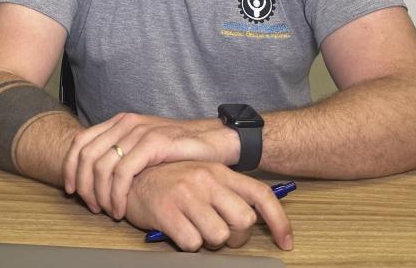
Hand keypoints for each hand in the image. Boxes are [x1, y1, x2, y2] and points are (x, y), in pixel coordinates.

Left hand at [62, 112, 235, 218]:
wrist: (213, 139)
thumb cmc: (180, 148)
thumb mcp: (145, 145)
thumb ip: (123, 152)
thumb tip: (97, 174)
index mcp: (120, 121)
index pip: (81, 141)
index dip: (70, 167)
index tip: (72, 190)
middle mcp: (126, 123)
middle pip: (86, 156)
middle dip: (84, 186)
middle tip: (92, 207)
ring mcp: (139, 131)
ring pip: (102, 166)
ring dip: (100, 195)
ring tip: (109, 211)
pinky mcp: (153, 143)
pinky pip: (123, 172)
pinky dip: (117, 194)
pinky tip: (121, 208)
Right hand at [124, 161, 292, 251]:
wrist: (130, 176)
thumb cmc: (170, 181)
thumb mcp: (203, 178)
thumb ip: (227, 193)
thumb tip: (252, 219)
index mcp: (219, 171)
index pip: (261, 195)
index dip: (279, 221)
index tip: (285, 242)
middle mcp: (206, 179)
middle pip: (243, 222)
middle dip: (235, 237)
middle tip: (219, 234)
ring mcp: (186, 194)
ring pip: (219, 236)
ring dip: (209, 241)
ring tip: (194, 229)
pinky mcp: (167, 211)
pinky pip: (192, 243)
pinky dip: (187, 244)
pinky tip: (177, 230)